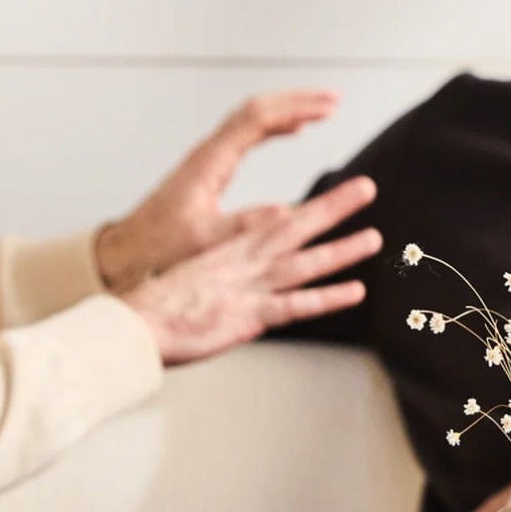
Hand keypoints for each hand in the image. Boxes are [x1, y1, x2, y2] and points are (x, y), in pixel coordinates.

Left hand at [95, 92, 344, 290]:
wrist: (129, 249)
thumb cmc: (160, 246)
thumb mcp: (204, 240)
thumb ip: (243, 226)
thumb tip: (284, 212)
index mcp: (210, 162)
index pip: (258, 118)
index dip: (296, 108)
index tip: (327, 109)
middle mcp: (209, 152)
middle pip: (257, 108)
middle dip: (297, 101)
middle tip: (333, 102)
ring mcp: (208, 157)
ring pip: (251, 118)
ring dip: (287, 110)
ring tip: (320, 111)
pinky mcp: (209, 168)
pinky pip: (246, 134)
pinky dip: (274, 126)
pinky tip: (292, 131)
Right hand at [123, 177, 378, 365]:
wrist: (136, 323)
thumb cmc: (154, 309)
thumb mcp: (189, 284)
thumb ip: (217, 284)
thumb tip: (230, 290)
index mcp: (227, 251)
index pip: (273, 224)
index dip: (305, 211)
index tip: (329, 198)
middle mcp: (243, 262)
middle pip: (296, 228)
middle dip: (333, 207)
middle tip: (366, 188)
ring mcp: (249, 288)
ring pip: (305, 262)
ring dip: (342, 249)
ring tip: (374, 237)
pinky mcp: (249, 316)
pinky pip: (296, 305)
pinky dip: (327, 298)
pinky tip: (354, 291)